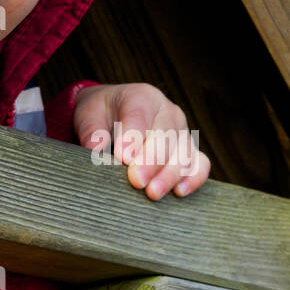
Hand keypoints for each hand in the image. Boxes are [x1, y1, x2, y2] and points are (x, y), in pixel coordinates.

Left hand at [73, 83, 209, 199]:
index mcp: (141, 97)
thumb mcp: (89, 115)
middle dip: (151, 161)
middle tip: (136, 180)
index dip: (133, 137)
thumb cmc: (102, 114)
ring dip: (169, 175)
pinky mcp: (190, 150)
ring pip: (184, 152)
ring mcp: (182, 131)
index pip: (139, 115)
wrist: (114, 112)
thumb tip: (95, 149)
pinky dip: (194, 178)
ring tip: (152, 193)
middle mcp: (167, 112)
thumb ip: (92, 131)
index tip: (124, 157)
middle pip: (165, 137)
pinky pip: (200, 164)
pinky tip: (179, 192)